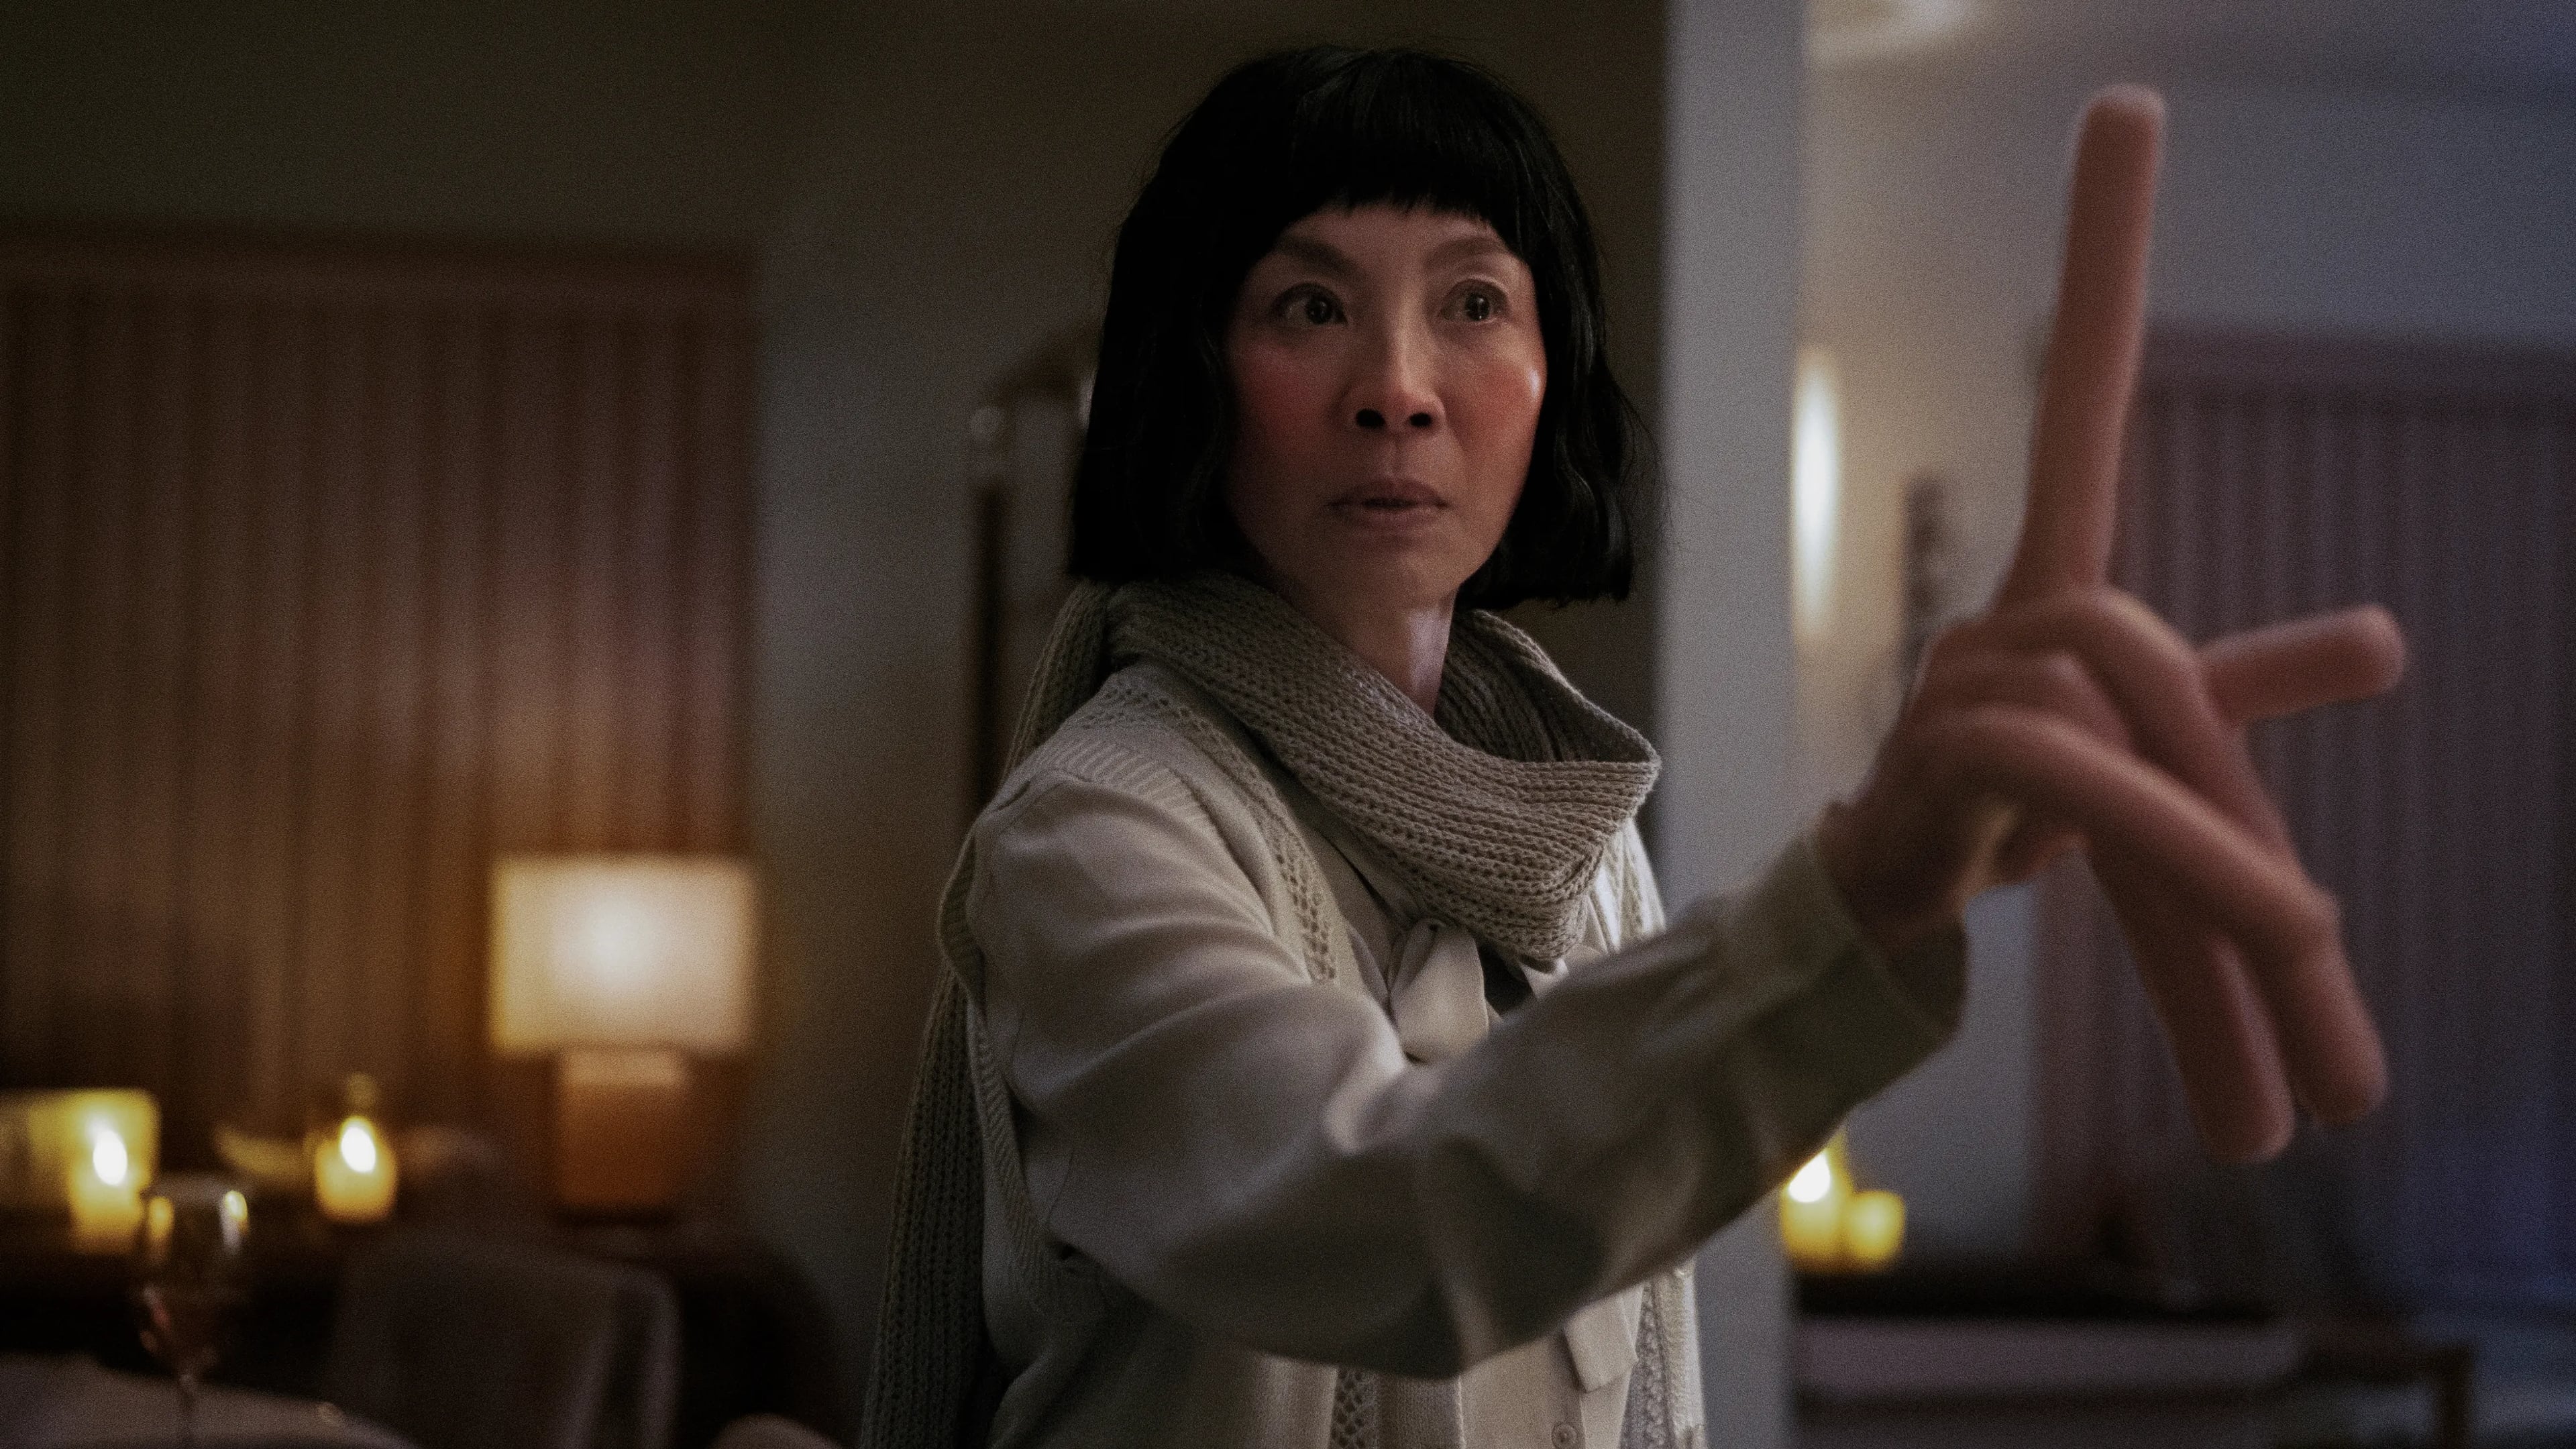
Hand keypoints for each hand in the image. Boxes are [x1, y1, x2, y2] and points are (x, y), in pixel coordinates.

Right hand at [1813, 87, 2405, 1163]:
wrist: (1888, 911)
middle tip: (2307, 939)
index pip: (2080, 392)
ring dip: (2212, 859)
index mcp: (2062, 584)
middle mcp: (2004, 616)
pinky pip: (2071, 777)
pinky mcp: (1937, 763)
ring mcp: (1958, 684)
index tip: (2126, 108)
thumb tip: (2386, 631)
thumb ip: (2250, 687)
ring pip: (2115, 723)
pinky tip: (2248, 932)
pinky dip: (2176, 850)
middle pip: (2134, 643)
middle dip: (2213, 777)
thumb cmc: (2015, 819)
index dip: (2100, 256)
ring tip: (2297, 996)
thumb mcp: (2161, 752)